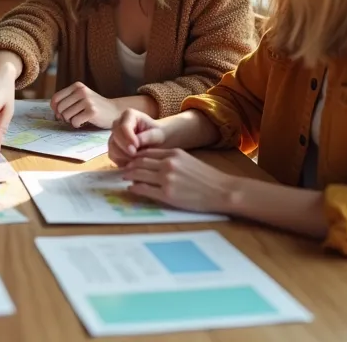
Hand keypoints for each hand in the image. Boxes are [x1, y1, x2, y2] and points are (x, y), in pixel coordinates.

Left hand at [51, 82, 120, 127]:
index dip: (55, 108)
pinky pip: (74, 122)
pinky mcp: (92, 111)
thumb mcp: (81, 97)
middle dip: (63, 116)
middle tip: (72, 118)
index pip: (56, 98)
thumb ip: (67, 101)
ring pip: (66, 115)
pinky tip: (84, 122)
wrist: (115, 111)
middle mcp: (81, 91)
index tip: (61, 114)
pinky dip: (77, 125)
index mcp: (77, 86)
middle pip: (60, 108)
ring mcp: (87, 101)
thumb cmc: (94, 106)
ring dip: (70, 121)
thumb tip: (55, 112)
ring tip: (79, 119)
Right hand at [109, 109, 167, 166]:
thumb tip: (136, 142)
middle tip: (134, 154)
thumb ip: (148, 136)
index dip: (128, 137)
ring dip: (122, 154)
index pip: (124, 126)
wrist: (157, 143)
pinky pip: (112, 155)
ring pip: (112, 145)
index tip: (137, 146)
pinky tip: (131, 163)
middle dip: (124, 146)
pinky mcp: (113, 148)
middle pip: (115, 134)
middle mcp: (118, 123)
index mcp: (129, 115)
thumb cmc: (159, 136)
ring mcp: (114, 136)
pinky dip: (121, 160)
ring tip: (135, 159)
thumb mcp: (158, 135)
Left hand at [121, 148, 237, 214]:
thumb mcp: (188, 160)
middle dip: (129, 165)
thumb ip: (171, 159)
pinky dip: (135, 188)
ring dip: (129, 176)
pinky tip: (131, 188)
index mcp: (173, 153)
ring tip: (125, 177)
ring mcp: (166, 179)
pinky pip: (144, 189)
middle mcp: (168, 164)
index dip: (136, 156)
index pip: (147, 152)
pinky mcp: (167, 195)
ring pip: (139, 174)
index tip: (130, 160)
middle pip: (140, 162)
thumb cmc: (207, 177)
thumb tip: (153, 162)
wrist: (221, 191)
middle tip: (124, 169)